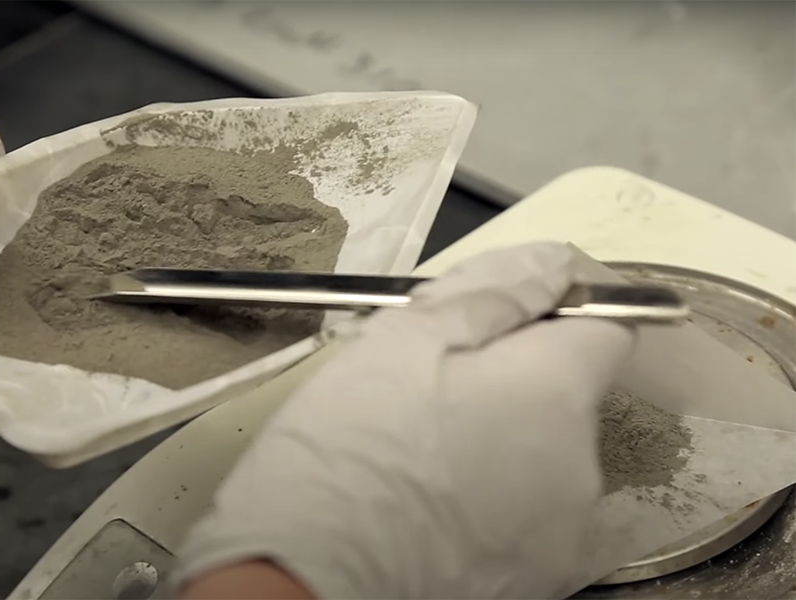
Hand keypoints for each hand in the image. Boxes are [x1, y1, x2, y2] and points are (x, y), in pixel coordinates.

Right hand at [175, 242, 636, 599]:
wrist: (308, 581)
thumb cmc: (345, 451)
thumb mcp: (402, 340)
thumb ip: (492, 293)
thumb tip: (552, 265)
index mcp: (556, 391)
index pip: (608, 328)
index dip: (557, 316)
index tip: (500, 328)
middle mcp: (582, 464)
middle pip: (569, 397)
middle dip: (515, 384)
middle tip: (430, 397)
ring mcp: (567, 532)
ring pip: (548, 457)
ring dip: (505, 444)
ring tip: (425, 458)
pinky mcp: (543, 582)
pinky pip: (535, 516)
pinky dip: (501, 503)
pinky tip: (438, 507)